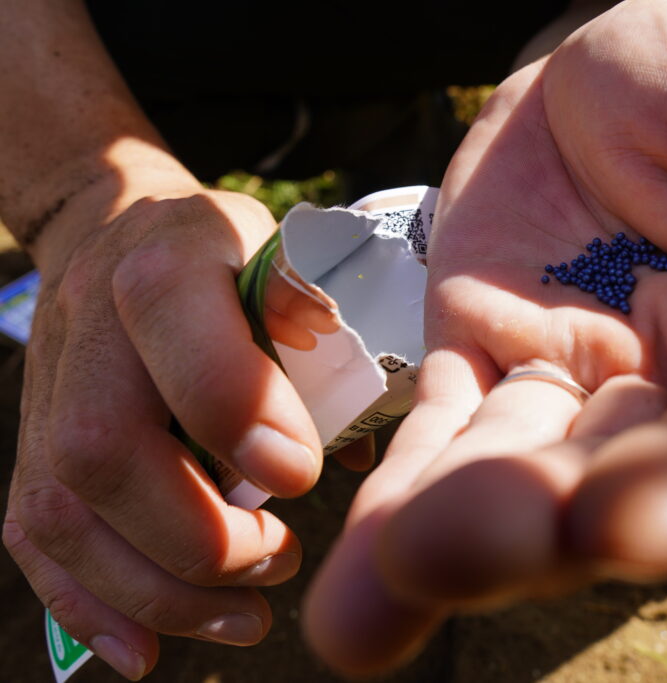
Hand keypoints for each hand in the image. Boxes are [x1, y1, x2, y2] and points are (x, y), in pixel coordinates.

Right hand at [3, 185, 323, 678]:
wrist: (120, 232)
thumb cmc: (232, 257)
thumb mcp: (293, 263)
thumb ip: (325, 341)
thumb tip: (348, 457)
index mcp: (168, 255)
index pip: (175, 319)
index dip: (233, 406)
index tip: (300, 476)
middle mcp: (91, 322)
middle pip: (104, 448)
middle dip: (199, 536)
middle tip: (279, 562)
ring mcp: (51, 388)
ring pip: (64, 513)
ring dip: (156, 592)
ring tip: (245, 617)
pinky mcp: (34, 443)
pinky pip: (35, 537)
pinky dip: (90, 607)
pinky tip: (147, 652)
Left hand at [302, 0, 666, 675]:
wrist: (582, 69)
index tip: (621, 521)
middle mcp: (654, 392)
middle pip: (603, 487)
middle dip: (531, 531)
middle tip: (446, 557)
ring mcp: (555, 383)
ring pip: (508, 475)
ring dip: (442, 536)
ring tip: (370, 605)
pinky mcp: (472, 360)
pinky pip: (438, 431)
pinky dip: (400, 491)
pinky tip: (358, 562)